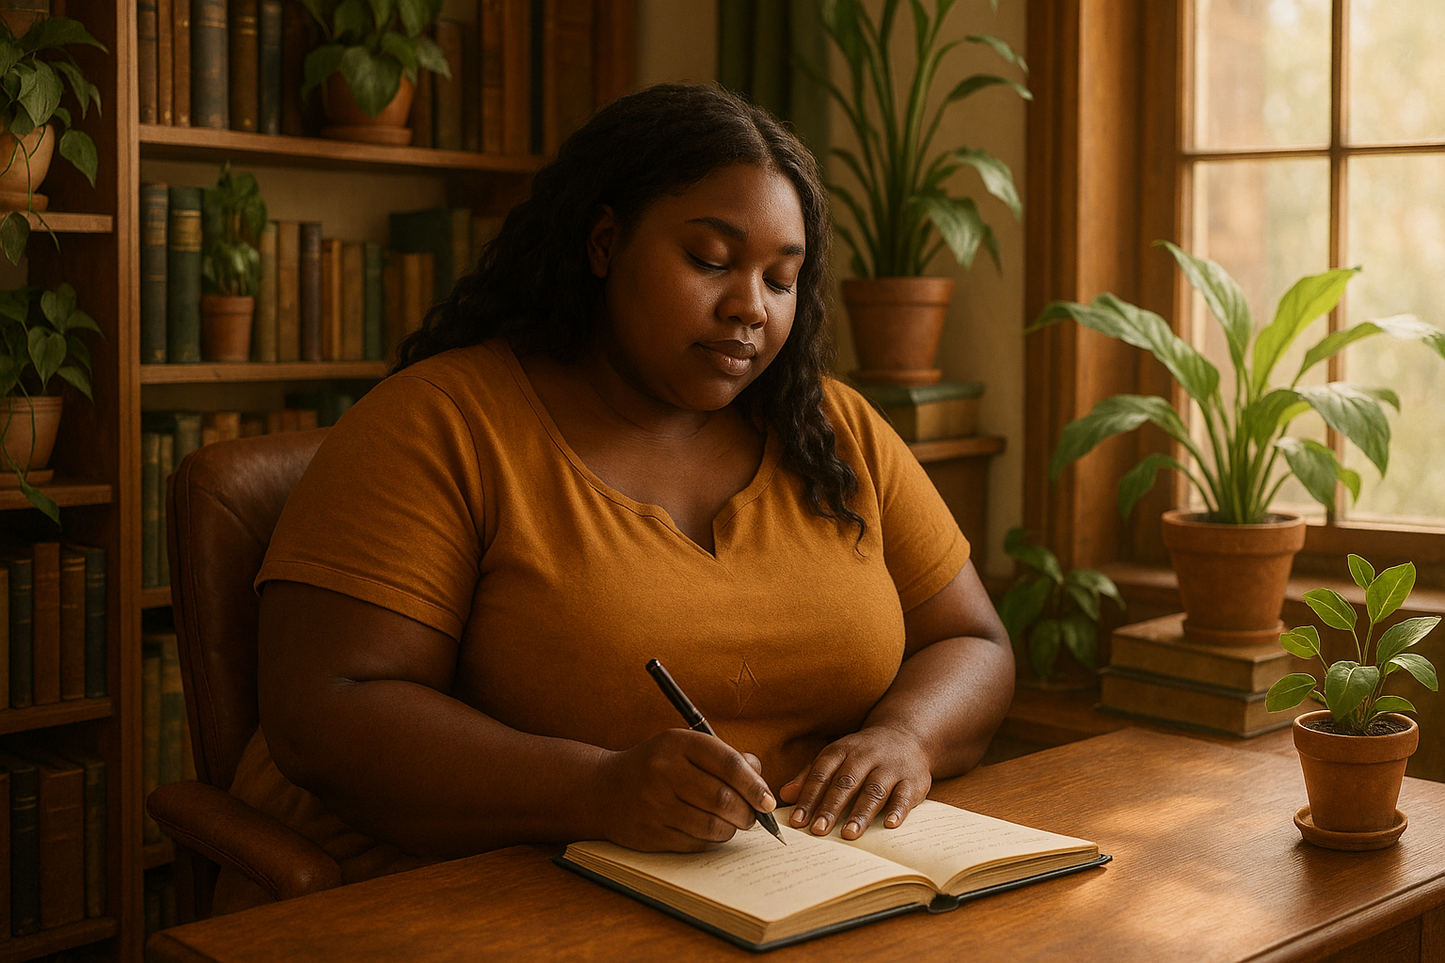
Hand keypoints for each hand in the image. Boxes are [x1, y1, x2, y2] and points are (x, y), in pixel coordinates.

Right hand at [593, 729, 776, 851]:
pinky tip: (710, 831)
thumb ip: (724, 757)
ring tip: (733, 824)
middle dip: (747, 813)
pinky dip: (711, 841)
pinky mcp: (649, 834)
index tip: (768, 800)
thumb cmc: (655, 766)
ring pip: (712, 826)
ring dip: (731, 829)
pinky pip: (695, 843)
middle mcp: (663, 772)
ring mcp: (654, 805)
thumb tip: (759, 778)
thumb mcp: (684, 747)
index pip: (728, 763)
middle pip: (723, 799)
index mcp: (677, 743)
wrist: (603, 789)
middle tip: (753, 816)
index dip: (754, 784)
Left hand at [779, 726, 931, 839]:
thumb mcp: (835, 757)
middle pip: (846, 783)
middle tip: (818, 831)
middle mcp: (865, 756)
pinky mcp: (912, 779)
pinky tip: (890, 825)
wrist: (906, 736)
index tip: (797, 821)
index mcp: (842, 750)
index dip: (808, 797)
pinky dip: (898, 810)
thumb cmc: (862, 754)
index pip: (822, 774)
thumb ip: (810, 775)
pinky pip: (904, 794)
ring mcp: (890, 767)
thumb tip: (785, 795)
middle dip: (831, 807)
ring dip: (861, 813)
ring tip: (849, 834)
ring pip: (874, 790)